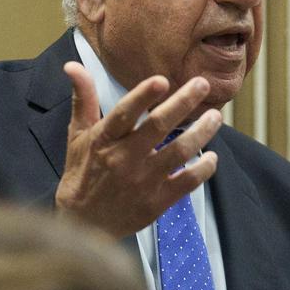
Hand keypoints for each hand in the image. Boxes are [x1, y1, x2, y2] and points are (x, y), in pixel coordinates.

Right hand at [54, 62, 221, 237]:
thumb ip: (83, 99)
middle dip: (183, 103)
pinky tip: (211, 156)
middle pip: (158, 127)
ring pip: (179, 152)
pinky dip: (203, 169)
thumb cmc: (82, 174)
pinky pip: (187, 182)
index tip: (162, 80)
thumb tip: (73, 65)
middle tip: (202, 84)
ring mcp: (142, 181)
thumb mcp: (77, 136)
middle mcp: (124, 159)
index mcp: (103, 141)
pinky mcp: (157, 202)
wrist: (84, 224)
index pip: (124, 114)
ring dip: (201, 132)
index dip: (142, 96)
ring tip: (215, 117)